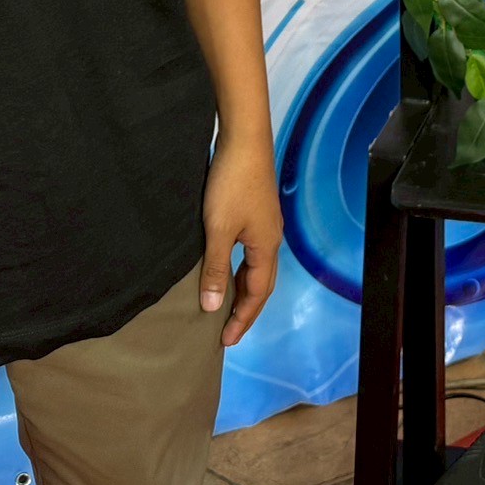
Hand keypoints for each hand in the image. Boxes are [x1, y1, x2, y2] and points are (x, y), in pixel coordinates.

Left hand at [201, 134, 281, 346]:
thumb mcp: (218, 230)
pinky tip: (227, 269)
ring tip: (225, 308)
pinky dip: (241, 271)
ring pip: (257, 269)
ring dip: (243, 291)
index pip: (257, 295)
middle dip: (245, 310)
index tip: (225, 342)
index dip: (241, 319)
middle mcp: (271, 240)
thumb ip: (215, 269)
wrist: (244, 141)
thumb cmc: (231, 186)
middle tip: (227, 333)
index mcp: (266, 248)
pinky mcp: (258, 213)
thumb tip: (213, 308)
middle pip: (261, 285)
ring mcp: (266, 225)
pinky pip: (252, 254)